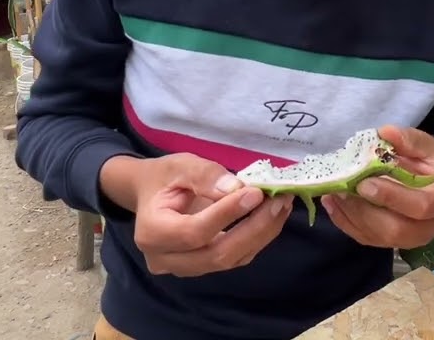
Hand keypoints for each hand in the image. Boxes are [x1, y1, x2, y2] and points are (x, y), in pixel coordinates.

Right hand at [100, 153, 292, 276]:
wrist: (153, 195)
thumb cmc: (164, 178)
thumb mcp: (180, 165)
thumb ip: (205, 176)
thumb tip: (236, 188)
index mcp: (152, 232)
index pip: (194, 232)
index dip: (227, 215)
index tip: (256, 193)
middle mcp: (165, 259)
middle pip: (216, 254)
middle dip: (253, 228)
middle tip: (279, 200)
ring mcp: (185, 268)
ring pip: (230, 260)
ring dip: (262, 233)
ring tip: (282, 205)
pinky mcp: (205, 267)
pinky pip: (236, 258)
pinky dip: (259, 238)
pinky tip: (274, 215)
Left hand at [320, 126, 433, 248]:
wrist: (430, 181)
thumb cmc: (427, 162)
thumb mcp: (424, 145)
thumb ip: (408, 140)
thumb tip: (385, 133)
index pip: (422, 206)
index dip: (391, 197)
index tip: (365, 182)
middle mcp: (433, 225)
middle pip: (398, 229)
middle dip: (366, 211)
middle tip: (344, 189)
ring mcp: (412, 238)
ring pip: (379, 237)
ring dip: (352, 216)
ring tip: (334, 193)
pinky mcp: (392, 243)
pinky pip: (366, 238)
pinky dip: (345, 221)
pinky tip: (332, 203)